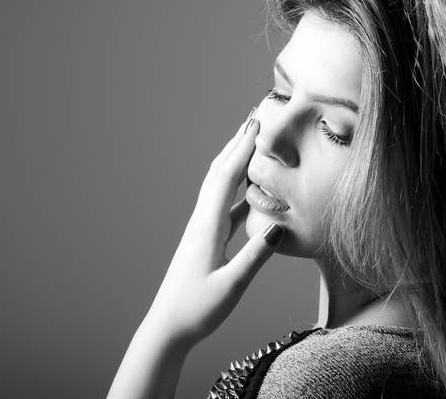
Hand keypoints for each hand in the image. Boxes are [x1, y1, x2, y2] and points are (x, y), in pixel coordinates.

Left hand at [144, 110, 283, 348]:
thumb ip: (255, 257)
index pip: (226, 178)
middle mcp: (201, 221)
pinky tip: (248, 187)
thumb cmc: (197, 309)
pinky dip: (235, 187)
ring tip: (250, 142)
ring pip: (218, 186)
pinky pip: (222, 204)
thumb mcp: (231, 286)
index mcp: (207, 227)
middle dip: (236, 144)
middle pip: (219, 173)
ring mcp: (202, 229)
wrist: (168, 326)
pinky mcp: (205, 239)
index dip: (241, 149)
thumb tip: (277, 225)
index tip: (256, 124)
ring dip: (234, 160)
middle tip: (253, 119)